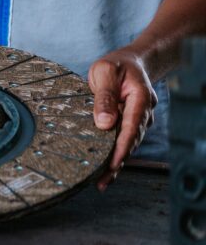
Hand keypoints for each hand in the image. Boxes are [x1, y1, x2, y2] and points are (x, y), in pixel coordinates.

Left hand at [87, 47, 157, 190]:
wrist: (132, 62)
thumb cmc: (116, 65)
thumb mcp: (105, 73)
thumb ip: (104, 96)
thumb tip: (104, 124)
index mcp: (140, 99)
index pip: (131, 128)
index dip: (121, 148)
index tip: (111, 165)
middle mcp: (144, 113)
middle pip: (131, 142)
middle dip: (117, 163)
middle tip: (101, 182)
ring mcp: (139, 120)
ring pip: (128, 144)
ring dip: (116, 162)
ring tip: (101, 181)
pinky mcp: (131, 123)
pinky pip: (123, 140)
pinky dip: (114, 154)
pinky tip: (104, 168)